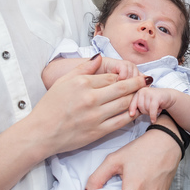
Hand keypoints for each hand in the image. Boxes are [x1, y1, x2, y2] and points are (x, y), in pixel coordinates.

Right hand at [27, 57, 144, 155]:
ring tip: (143, 93)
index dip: (122, 76)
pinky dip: (131, 114)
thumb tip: (100, 57)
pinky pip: (121, 121)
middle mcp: (91, 98)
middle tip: (147, 80)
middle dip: (137, 83)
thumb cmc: (50, 106)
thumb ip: (83, 68)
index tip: (131, 74)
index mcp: (82, 83)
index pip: (111, 76)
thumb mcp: (63, 81)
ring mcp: (96, 116)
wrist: (41, 133)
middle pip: (122, 88)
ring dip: (136, 98)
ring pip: (125, 103)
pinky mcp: (98, 131)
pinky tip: (136, 110)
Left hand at [129, 86, 174, 118]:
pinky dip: (153, 116)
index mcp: (139, 92)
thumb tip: (131, 114)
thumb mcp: (145, 102)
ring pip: (146, 109)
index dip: (132, 109)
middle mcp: (143, 91)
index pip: (133, 102)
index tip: (131, 115)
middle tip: (151, 110)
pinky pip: (152, 109)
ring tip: (156, 109)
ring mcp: (150, 93)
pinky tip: (154, 119)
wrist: (168, 96)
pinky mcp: (156, 97)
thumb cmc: (156, 101)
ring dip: (151, 113)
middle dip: (146, 112)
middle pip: (140, 107)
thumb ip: (138, 106)